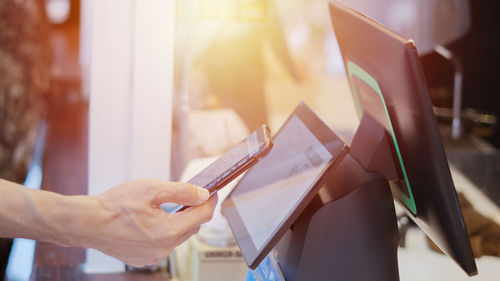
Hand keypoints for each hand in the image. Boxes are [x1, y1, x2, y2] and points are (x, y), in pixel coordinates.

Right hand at [81, 179, 216, 266]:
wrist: (87, 222)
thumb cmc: (114, 206)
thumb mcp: (151, 189)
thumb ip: (181, 192)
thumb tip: (202, 195)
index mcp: (168, 231)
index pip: (202, 216)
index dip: (209, 202)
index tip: (211, 192)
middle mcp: (163, 249)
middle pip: (191, 227)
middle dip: (194, 211)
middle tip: (190, 195)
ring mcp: (153, 256)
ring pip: (178, 236)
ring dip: (179, 221)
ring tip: (167, 206)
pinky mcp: (143, 258)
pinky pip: (163, 244)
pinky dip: (164, 231)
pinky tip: (153, 220)